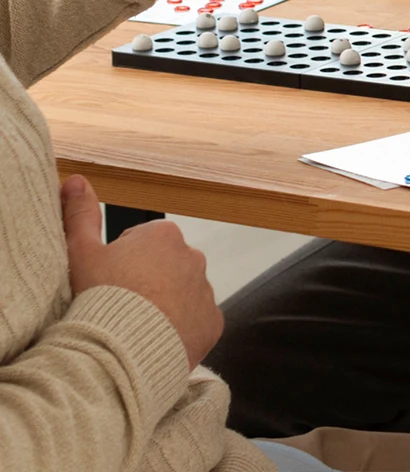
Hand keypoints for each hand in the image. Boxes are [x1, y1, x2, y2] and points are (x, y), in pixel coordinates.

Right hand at [61, 175, 222, 368]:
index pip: (142, 245)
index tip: (107, 286)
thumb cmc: (99, 299)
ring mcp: (205, 290)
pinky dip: (181, 332)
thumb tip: (75, 180)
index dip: (120, 267)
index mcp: (164, 235)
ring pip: (183, 295)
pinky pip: (197, 323)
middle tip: (120, 308)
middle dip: (147, 284)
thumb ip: (80, 215)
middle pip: (166, 269)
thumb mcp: (81, 254)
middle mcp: (193, 256)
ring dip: (165, 307)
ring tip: (136, 328)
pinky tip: (156, 341)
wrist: (120, 351)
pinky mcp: (212, 322)